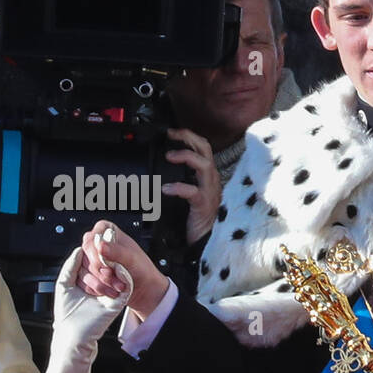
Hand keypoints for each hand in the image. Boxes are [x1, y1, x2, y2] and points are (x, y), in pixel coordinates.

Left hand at [52, 247, 131, 347]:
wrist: (73, 336)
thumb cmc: (66, 315)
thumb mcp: (63, 285)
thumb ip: (70, 266)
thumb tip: (79, 250)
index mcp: (87, 280)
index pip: (92, 261)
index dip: (89, 255)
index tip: (86, 252)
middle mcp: (99, 285)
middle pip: (104, 264)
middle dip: (97, 263)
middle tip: (93, 262)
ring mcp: (109, 292)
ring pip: (113, 272)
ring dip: (106, 269)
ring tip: (99, 271)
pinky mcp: (117, 301)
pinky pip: (124, 284)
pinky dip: (120, 275)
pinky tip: (111, 273)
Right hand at [77, 220, 169, 317]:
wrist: (143, 289)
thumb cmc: (141, 270)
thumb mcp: (131, 258)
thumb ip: (116, 251)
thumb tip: (101, 245)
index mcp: (106, 232)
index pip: (91, 237)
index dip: (96, 253)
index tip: (107, 265)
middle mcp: (96, 245)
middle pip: (84, 255)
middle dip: (100, 271)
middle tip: (114, 277)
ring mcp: (90, 260)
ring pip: (83, 271)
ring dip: (101, 283)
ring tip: (118, 286)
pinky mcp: (88, 275)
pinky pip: (82, 283)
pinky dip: (97, 289)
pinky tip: (110, 290)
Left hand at [161, 127, 220, 245]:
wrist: (205, 240)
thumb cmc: (196, 217)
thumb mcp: (189, 194)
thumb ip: (182, 180)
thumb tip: (162, 169)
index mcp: (206, 175)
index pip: (202, 148)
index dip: (188, 136)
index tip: (171, 132)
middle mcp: (211, 179)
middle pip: (205, 148)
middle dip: (188, 137)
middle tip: (170, 134)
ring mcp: (210, 191)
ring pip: (204, 164)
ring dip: (186, 156)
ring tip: (169, 156)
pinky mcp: (204, 204)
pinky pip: (193, 191)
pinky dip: (178, 187)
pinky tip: (166, 189)